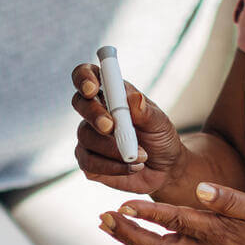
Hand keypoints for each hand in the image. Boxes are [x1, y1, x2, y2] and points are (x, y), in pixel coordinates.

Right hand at [71, 62, 185, 193]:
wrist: (164, 169)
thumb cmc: (160, 138)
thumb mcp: (160, 123)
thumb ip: (146, 111)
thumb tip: (134, 98)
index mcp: (112, 93)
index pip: (88, 75)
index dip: (84, 77)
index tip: (92, 88)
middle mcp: (96, 111)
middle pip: (79, 102)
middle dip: (93, 114)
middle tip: (109, 127)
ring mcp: (89, 136)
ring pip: (86, 136)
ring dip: (113, 148)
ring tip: (141, 156)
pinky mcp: (88, 160)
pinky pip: (89, 162)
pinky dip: (112, 166)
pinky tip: (131, 166)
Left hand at [99, 182, 244, 244]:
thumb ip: (230, 199)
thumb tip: (203, 189)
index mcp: (215, 231)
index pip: (175, 221)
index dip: (149, 215)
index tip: (125, 206)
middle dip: (129, 234)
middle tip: (104, 219)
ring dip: (132, 242)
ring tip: (109, 226)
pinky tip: (131, 239)